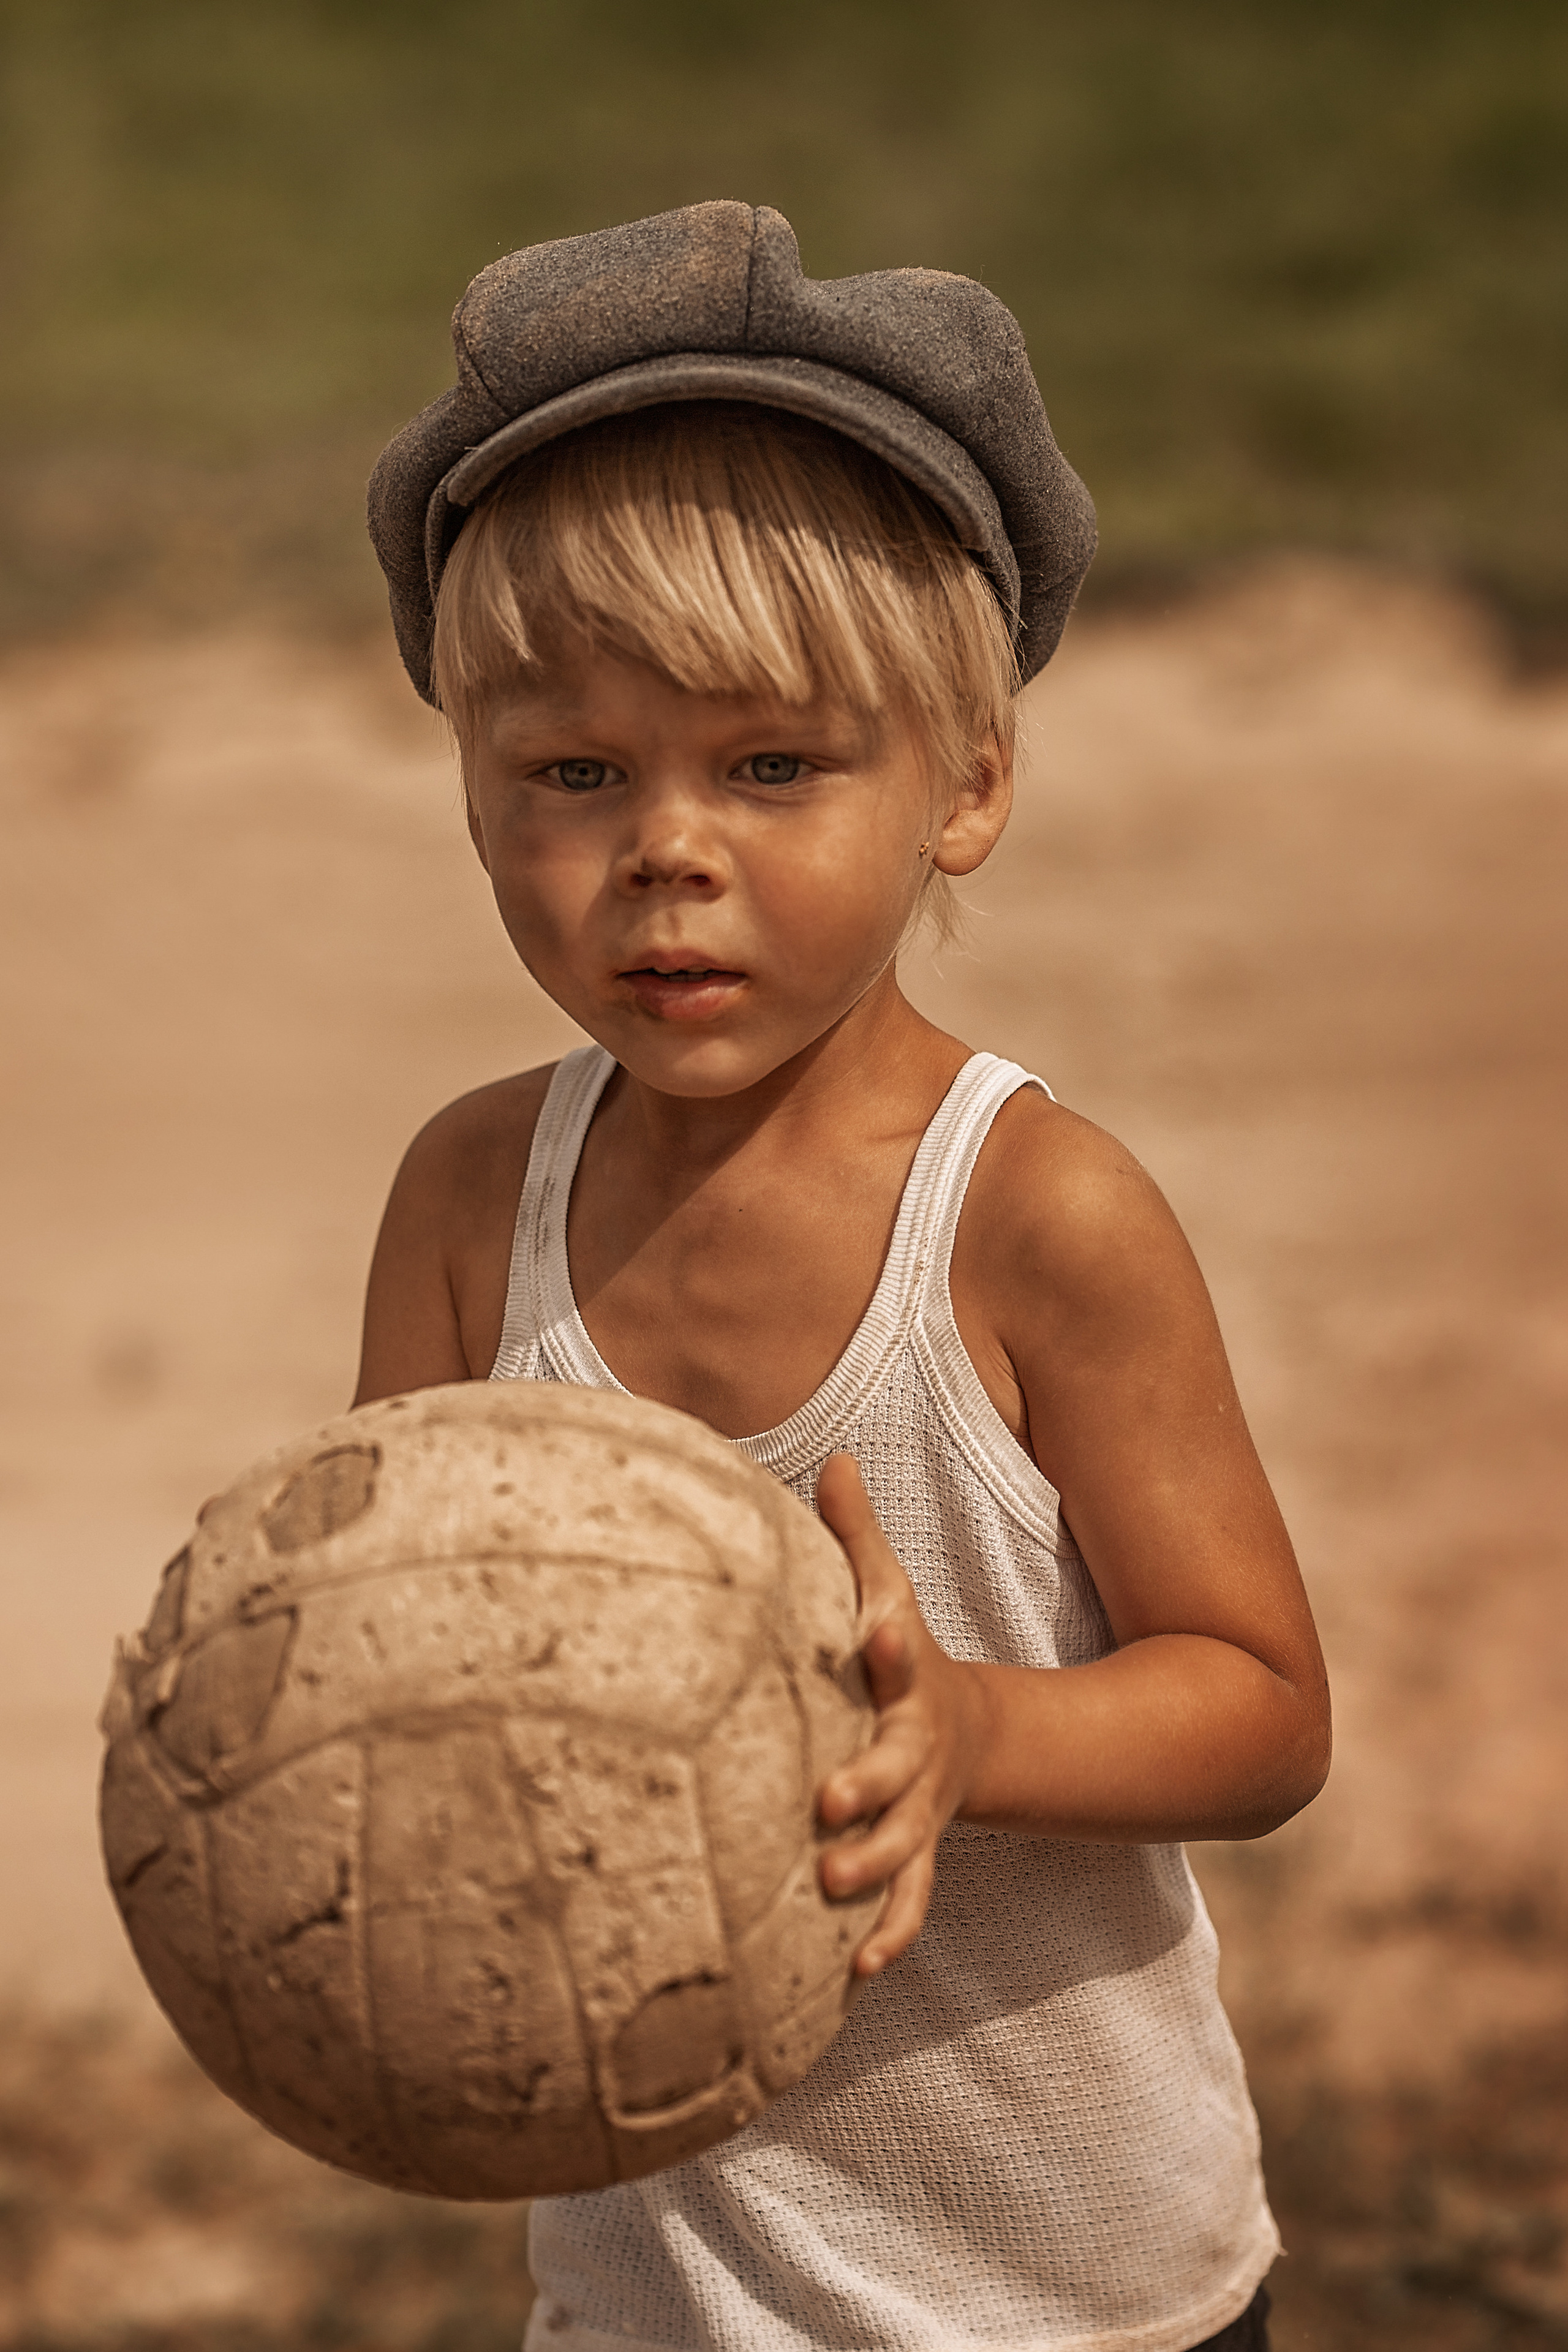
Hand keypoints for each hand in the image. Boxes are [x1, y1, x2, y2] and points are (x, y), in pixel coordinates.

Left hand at [814, 1453, 988, 1975]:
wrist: (964, 1731)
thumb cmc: (896, 1655)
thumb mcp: (888, 1590)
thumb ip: (856, 1535)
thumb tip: (833, 1457)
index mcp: (904, 1679)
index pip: (899, 1652)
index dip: (890, 1640)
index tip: (875, 1632)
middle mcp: (916, 1749)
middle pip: (895, 1767)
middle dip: (867, 1783)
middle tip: (826, 1802)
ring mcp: (919, 1810)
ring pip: (902, 1847)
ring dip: (872, 1868)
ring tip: (831, 1886)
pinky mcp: (913, 1858)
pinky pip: (907, 1902)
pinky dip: (888, 1934)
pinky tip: (854, 1971)